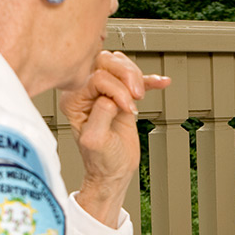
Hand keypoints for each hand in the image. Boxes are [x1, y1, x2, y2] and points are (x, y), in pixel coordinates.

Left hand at [60, 51, 169, 225]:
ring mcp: (104, 91)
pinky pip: (135, 79)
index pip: (96, 76)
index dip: (115, 88)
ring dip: (136, 76)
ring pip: (120, 65)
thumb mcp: (96, 140)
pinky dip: (149, 80)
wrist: (114, 171)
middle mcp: (86, 92)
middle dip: (126, 75)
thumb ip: (100, 115)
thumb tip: (109, 97)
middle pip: (106, 63)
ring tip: (141, 96)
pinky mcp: (122, 95)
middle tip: (136, 95)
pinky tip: (161, 82)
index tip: (126, 107)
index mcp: (74, 100)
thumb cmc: (101, 160)